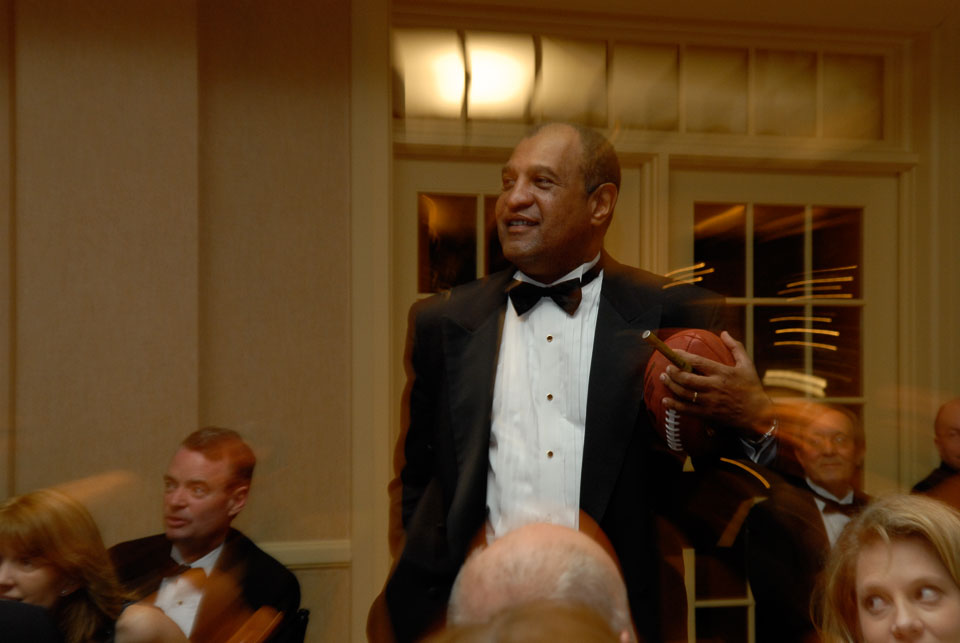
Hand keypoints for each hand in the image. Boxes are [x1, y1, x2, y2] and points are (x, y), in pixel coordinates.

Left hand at [659, 331, 774, 438]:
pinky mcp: (708, 414)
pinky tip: (666, 401)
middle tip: (666, 368)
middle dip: (672, 372)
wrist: (758, 414)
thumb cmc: (752, 388)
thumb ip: (735, 347)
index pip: (697, 362)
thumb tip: (724, 333)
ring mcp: (710, 401)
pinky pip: (687, 410)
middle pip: (686, 378)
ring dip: (670, 385)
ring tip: (664, 378)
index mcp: (722, 372)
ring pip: (684, 393)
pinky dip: (674, 405)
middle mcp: (714, 386)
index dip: (682, 356)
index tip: (672, 352)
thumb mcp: (747, 365)